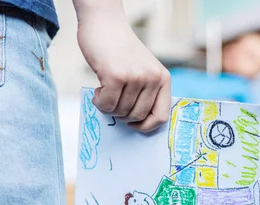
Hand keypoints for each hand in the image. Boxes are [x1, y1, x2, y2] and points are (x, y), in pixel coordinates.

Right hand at [75, 1, 170, 132]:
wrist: (104, 22)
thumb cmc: (120, 50)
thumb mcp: (143, 70)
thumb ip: (146, 92)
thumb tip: (138, 122)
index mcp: (163, 78)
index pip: (162, 117)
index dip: (146, 126)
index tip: (133, 123)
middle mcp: (152, 78)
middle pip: (137, 116)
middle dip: (121, 115)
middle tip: (113, 101)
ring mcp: (135, 78)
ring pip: (121, 112)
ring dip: (108, 107)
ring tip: (104, 91)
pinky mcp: (116, 76)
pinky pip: (106, 104)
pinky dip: (98, 102)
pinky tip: (97, 90)